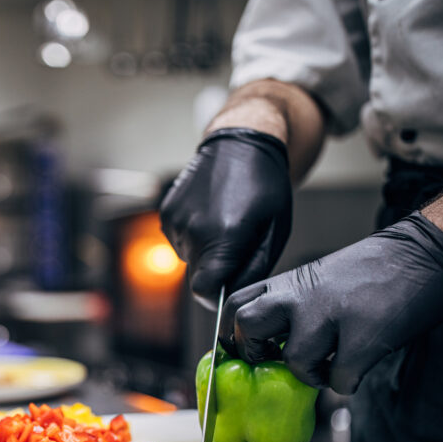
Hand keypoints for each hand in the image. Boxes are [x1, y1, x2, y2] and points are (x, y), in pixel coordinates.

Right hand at [158, 127, 291, 307]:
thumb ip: (255, 268)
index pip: (205, 291)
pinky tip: (209, 214)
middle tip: (236, 247)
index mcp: (224, 237)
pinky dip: (193, 236)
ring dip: (205, 251)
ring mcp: (176, 221)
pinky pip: (179, 241)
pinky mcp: (167, 213)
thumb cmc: (264, 185)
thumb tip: (236, 295)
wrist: (239, 143)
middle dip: (215, 271)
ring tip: (224, 224)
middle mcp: (194, 231)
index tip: (227, 293)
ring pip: (188, 258)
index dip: (216, 299)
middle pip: (197, 276)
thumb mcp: (275, 229)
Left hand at [219, 213, 442, 393]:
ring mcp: (331, 315)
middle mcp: (302, 295)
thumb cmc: (373, 271)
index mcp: (289, 281)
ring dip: (310, 376)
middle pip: (248, 325)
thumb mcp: (319, 278)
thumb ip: (292, 304)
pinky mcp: (363, 338)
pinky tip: (356, 370)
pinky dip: (345, 384)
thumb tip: (271, 346)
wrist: (425, 254)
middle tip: (276, 362)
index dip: (233, 332)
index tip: (246, 349)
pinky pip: (339, 381)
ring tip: (328, 368)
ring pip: (294, 361)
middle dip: (256, 352)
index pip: (235, 303)